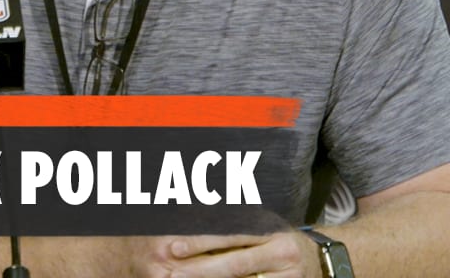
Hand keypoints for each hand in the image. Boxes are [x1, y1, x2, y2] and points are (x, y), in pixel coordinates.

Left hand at [125, 231, 322, 277]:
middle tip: (174, 273)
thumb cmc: (280, 240)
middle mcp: (281, 253)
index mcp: (270, 230)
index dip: (201, 242)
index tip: (174, 248)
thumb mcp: (261, 226)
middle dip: (201, 270)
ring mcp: (288, 277)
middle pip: (235, 264)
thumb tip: (193, 227)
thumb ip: (232, 228)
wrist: (323, 261)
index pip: (230, 236)